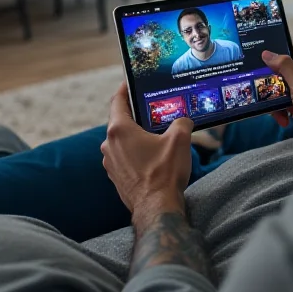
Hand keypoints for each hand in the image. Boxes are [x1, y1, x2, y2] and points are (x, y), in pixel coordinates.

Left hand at [101, 82, 193, 220]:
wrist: (157, 209)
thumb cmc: (165, 173)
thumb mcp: (180, 139)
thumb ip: (181, 122)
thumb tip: (183, 120)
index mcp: (120, 130)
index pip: (117, 101)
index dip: (124, 89)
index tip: (130, 82)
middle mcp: (109, 145)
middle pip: (121, 121)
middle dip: (137, 115)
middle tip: (153, 110)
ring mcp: (110, 162)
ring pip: (122, 140)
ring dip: (136, 136)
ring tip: (156, 135)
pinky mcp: (115, 176)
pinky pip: (124, 156)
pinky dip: (135, 152)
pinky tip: (152, 156)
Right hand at [262, 47, 292, 143]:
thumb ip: (285, 68)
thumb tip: (268, 53)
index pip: (288, 52)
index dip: (273, 54)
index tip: (258, 61)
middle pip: (280, 73)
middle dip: (270, 84)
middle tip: (264, 93)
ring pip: (279, 90)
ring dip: (275, 102)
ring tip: (278, 113)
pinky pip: (284, 104)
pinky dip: (281, 112)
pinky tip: (285, 120)